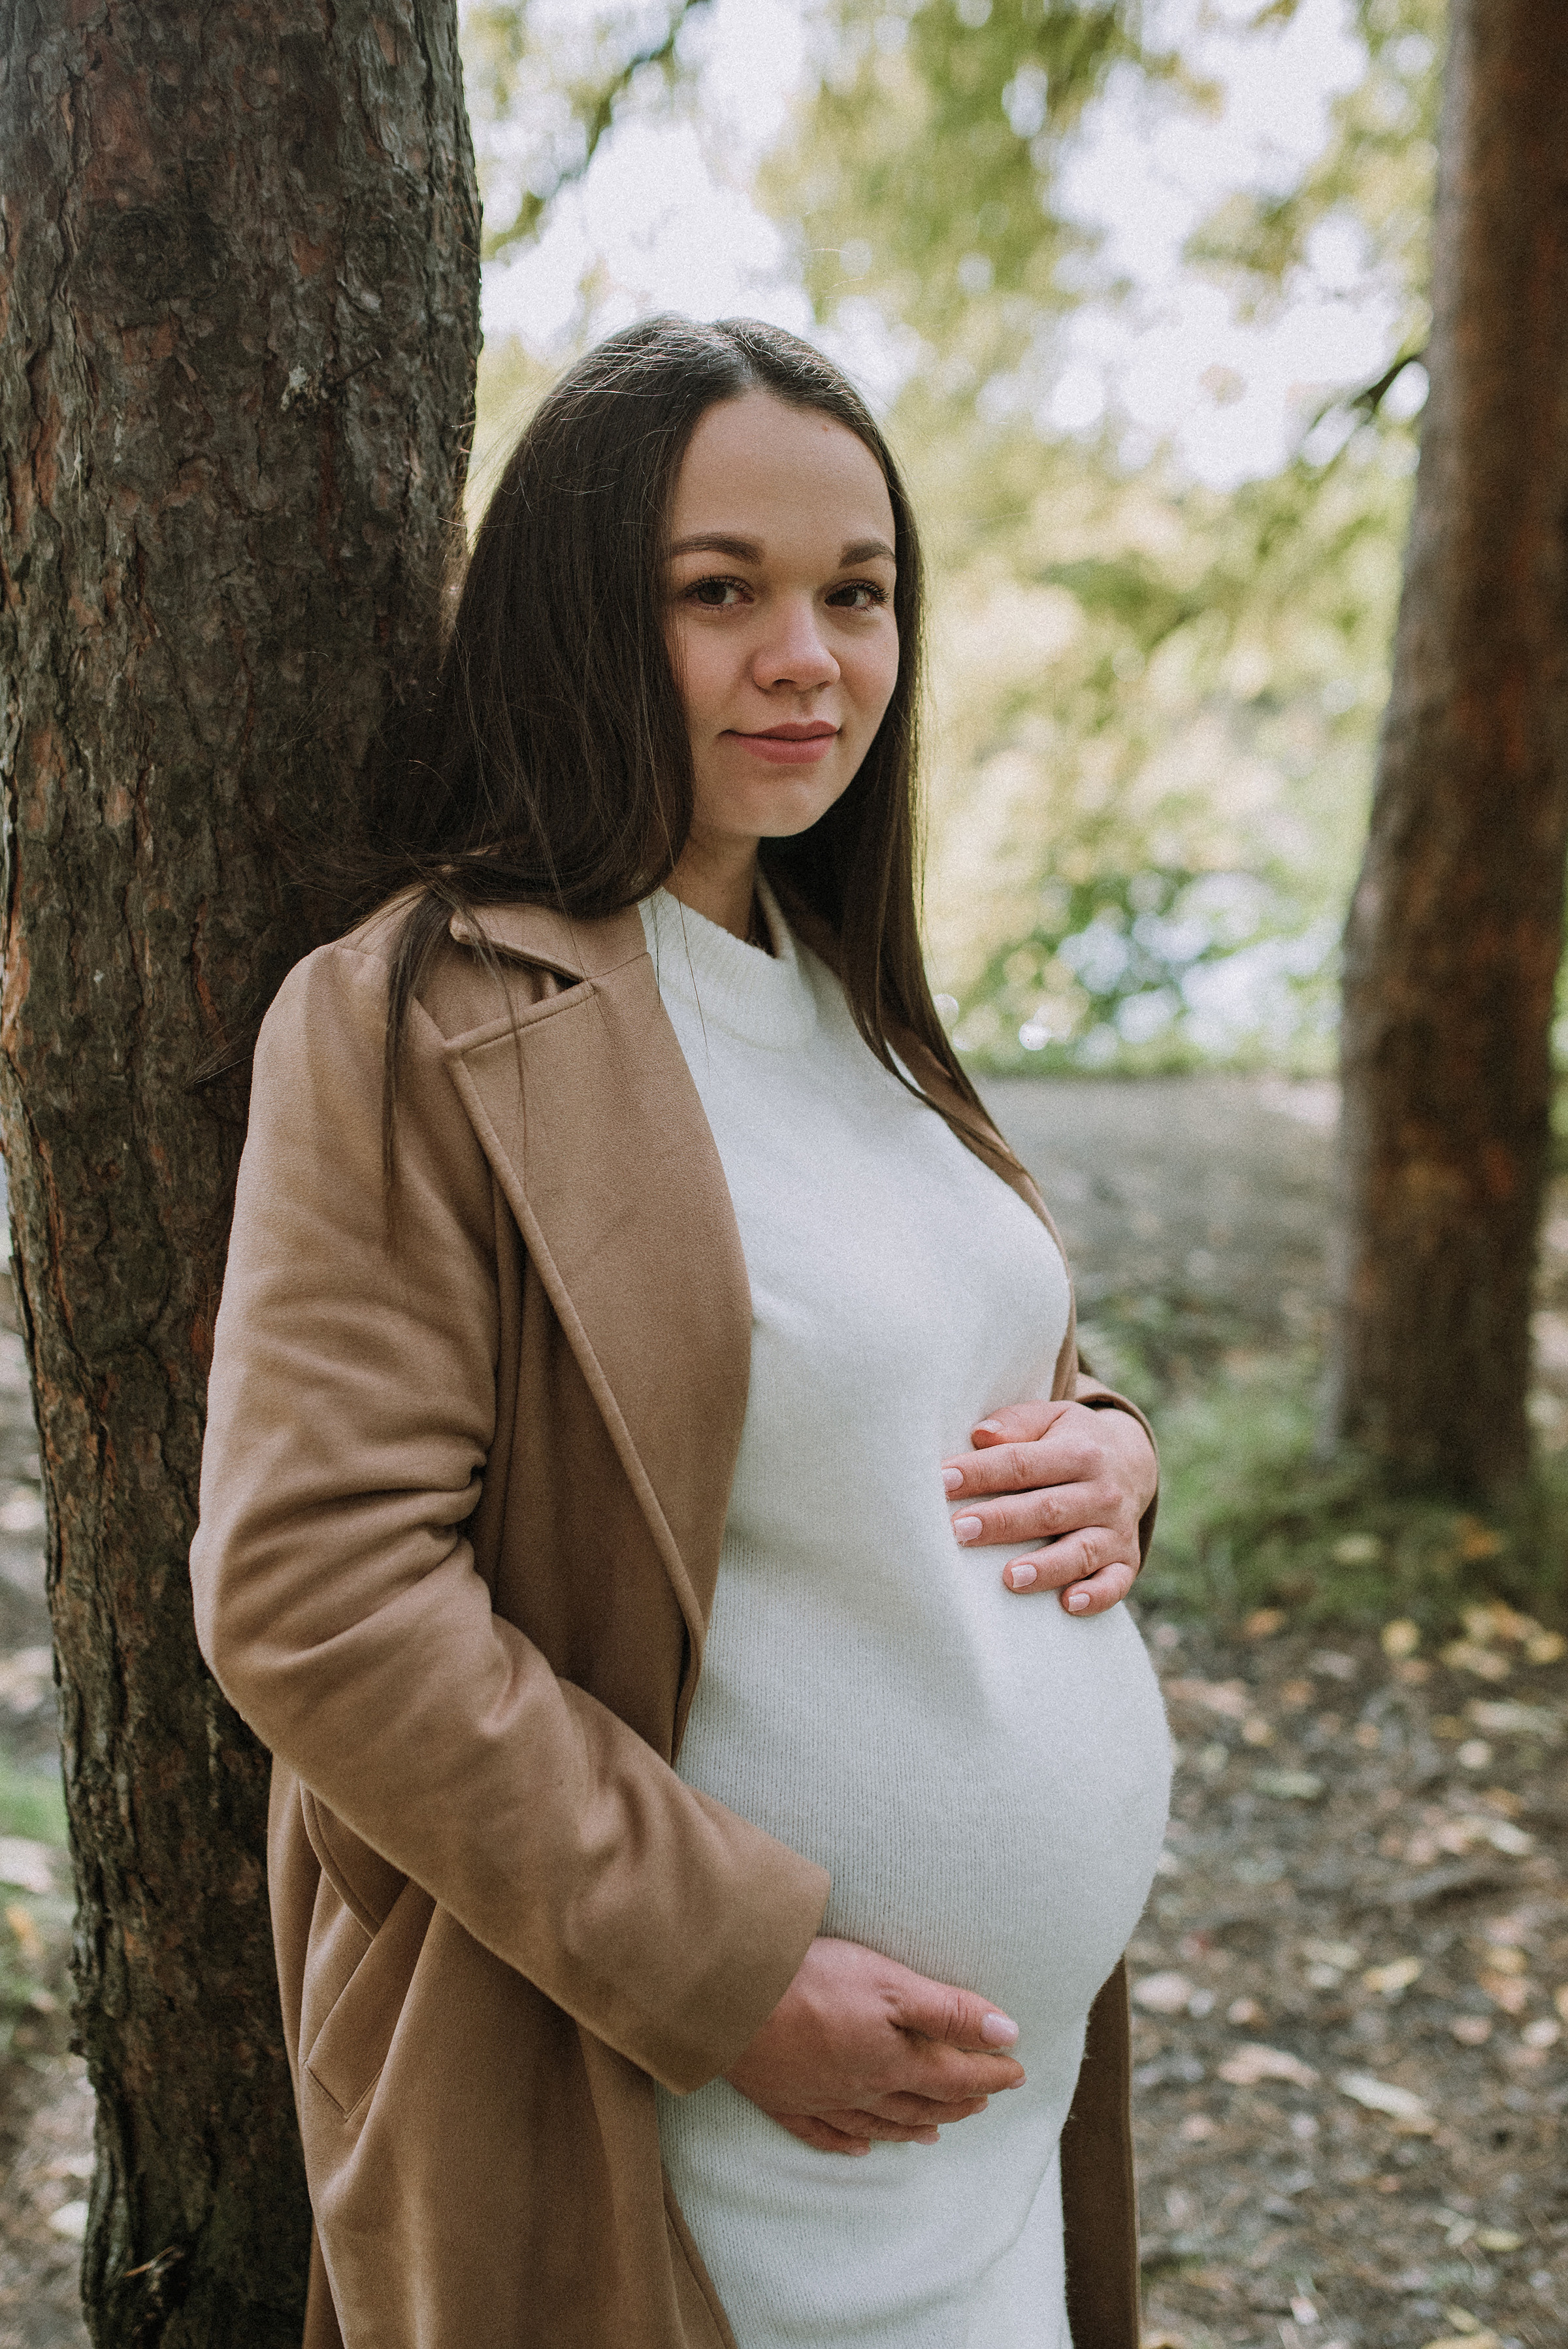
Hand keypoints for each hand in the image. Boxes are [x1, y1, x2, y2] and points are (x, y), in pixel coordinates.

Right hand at [724, 1936, 1025, 2156]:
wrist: (730, 1998)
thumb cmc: (813, 1981)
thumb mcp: (891, 1984)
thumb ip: (949, 2011)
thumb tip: (1007, 2034)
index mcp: (892, 2060)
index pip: (954, 2074)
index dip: (991, 2073)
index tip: (1018, 2071)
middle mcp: (862, 2087)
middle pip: (921, 2103)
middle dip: (958, 2102)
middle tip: (983, 2100)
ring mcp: (820, 2097)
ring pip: (879, 2121)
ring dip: (913, 2127)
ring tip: (936, 2132)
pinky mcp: (781, 2096)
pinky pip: (821, 2131)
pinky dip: (845, 2143)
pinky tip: (858, 2148)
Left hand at [942, 1399, 1155, 1616]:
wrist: (1132, 1463)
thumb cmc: (1071, 1441)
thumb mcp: (1050, 1419)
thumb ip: (1016, 1423)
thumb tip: (980, 1435)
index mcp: (1079, 1452)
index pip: (1022, 1463)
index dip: (981, 1472)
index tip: (941, 1481)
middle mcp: (1102, 1492)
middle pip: (1048, 1510)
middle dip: (1003, 1522)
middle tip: (960, 1531)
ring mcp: (1116, 1529)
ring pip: (1081, 1550)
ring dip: (1046, 1566)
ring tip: (1010, 1577)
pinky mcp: (1126, 1560)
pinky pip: (1116, 1583)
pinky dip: (1096, 1595)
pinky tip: (1068, 1604)